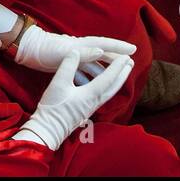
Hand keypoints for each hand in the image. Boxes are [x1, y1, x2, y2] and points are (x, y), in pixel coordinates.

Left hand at [12, 26, 137, 83]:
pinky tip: (92, 83)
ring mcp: (74, 55)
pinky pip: (83, 70)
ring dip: (104, 68)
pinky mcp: (67, 62)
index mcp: (81, 45)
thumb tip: (101, 51)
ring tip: (116, 75)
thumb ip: (82, 53)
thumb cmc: (45, 51)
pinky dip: (89, 75)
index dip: (118, 47)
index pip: (104, 44)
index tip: (132, 49)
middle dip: (116, 57)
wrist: (29, 50)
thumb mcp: (63, 52)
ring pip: (94, 63)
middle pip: (102, 53)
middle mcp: (80, 48)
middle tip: (131, 61)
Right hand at [13, 51, 133, 150]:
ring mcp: (91, 107)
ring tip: (121, 72)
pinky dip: (108, 86)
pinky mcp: (86, 109)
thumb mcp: (58, 84)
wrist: (49, 129)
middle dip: (123, 74)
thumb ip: (68, 66)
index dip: (117, 66)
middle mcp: (95, 101)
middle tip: (130, 62)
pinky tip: (104, 84)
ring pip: (110, 91)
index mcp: (90, 94)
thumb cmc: (53, 108)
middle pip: (114, 87)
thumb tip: (75, 51)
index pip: (108, 78)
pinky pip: (103, 95)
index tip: (126, 57)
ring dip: (117, 80)